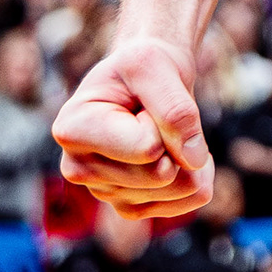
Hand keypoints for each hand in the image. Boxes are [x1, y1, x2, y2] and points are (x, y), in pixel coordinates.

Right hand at [56, 32, 214, 216]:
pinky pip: (188, 201)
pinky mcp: (129, 207)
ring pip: (178, 189)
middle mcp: (79, 170)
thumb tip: (194, 160)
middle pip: (161, 175)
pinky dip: (198, 173)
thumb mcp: (154, 65)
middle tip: (152, 115)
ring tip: (163, 130)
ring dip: (188, 155)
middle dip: (174, 139)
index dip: (160, 120)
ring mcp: (104, 193)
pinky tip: (178, 152)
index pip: (147, 149)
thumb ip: (175, 109)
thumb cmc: (142, 67)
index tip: (139, 102)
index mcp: (73, 131)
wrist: (143, 81)